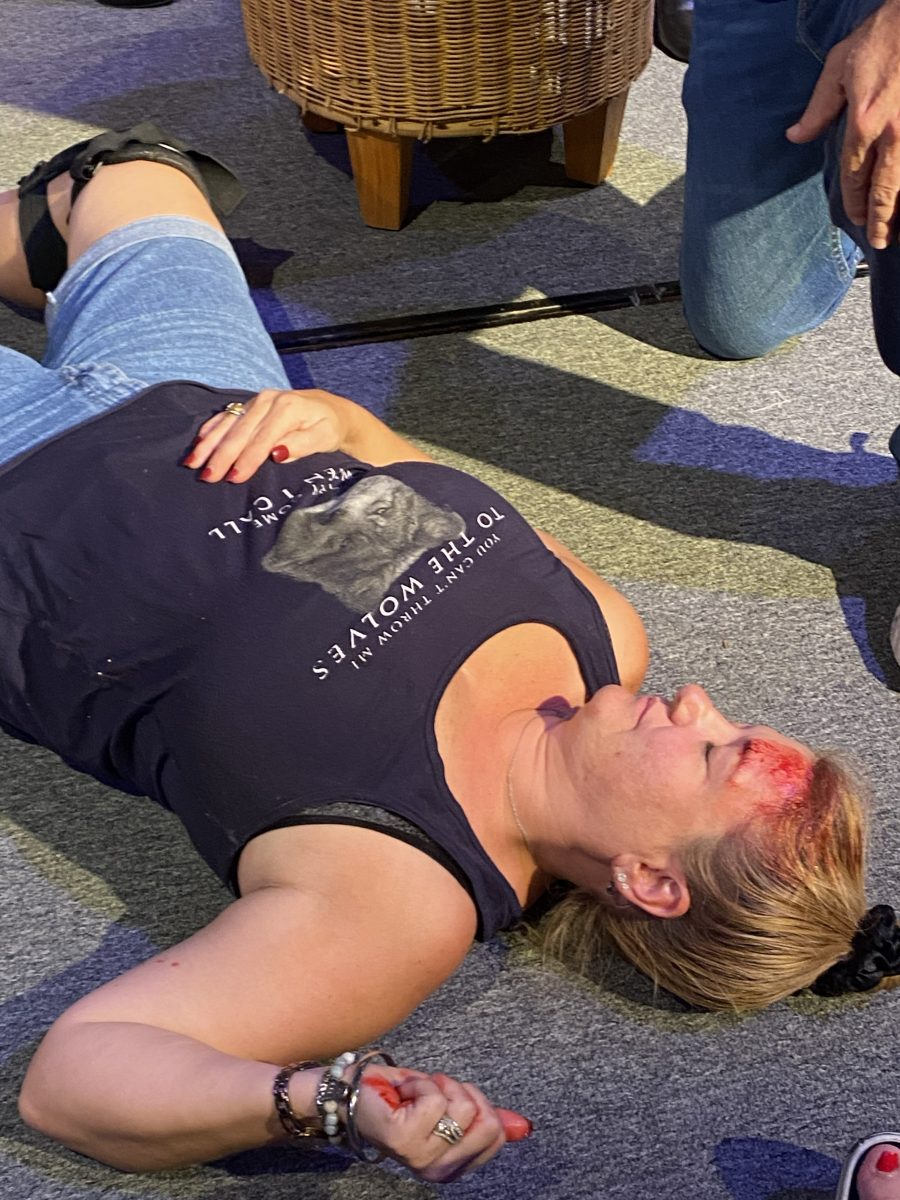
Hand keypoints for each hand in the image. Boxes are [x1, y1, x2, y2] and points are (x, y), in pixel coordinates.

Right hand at [182, 388, 349, 482]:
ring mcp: (256, 400)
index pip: (262, 439)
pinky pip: (226, 416)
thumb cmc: (328, 428)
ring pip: (228, 423)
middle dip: (222, 455)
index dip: (247, 459)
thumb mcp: (325, 438)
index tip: (234, 478)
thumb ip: (302, 445)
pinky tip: (198, 442)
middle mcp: (268, 400)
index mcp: (287, 408)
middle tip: (207, 477)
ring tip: (193, 463)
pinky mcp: (249, 404)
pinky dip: (211, 429)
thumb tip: (277, 453)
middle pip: (240, 432)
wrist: (330, 409)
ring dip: (209, 444)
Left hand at [352, 1066, 531, 1182]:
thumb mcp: (450, 1104)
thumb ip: (486, 1118)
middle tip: (433, 1093)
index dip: (478, 1103)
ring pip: (461, 1107)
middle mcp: (439, 1170)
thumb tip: (523, 1126)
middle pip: (486, 1122)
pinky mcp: (405, 1139)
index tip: (451, 1098)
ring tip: (415, 1093)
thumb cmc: (399, 1098)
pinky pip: (435, 1098)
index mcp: (454, 1166)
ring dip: (438, 1085)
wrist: (353, 1092)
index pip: (495, 1134)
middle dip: (463, 1092)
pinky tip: (402, 1092)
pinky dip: (420, 1082)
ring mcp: (422, 1157)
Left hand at [786, 0, 899, 248]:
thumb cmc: (885, 33)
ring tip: (897, 230)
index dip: (853, 201)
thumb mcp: (840, 64)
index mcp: (864, 121)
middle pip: (885, 187)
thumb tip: (795, 136)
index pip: (854, 174)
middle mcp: (893, 133)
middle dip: (880, 218)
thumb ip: (819, 107)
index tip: (854, 217)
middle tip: (881, 241)